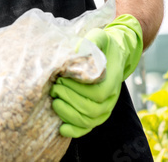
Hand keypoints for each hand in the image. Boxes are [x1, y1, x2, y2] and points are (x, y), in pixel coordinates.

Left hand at [49, 14, 142, 137]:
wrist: (113, 54)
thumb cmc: (102, 45)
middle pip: (91, 108)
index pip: (97, 92)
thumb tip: (77, 51)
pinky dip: (75, 130)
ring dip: (68, 113)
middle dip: (69, 99)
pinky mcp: (98, 114)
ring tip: (55, 101)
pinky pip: (88, 128)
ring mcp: (105, 107)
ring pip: (89, 120)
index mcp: (112, 79)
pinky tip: (61, 128)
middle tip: (55, 87)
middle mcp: (111, 96)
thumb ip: (91, 41)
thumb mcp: (99, 37)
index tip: (61, 78)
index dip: (77, 89)